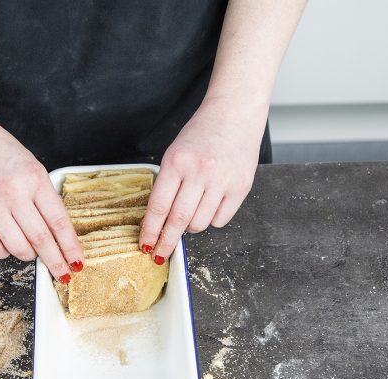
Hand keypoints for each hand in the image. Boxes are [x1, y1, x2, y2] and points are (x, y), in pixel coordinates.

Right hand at [0, 123, 83, 282]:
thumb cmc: (3, 156)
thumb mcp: (34, 170)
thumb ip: (46, 200)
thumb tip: (61, 236)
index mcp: (34, 179)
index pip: (58, 221)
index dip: (70, 247)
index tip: (78, 262)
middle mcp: (12, 193)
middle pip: (41, 240)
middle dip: (55, 262)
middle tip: (63, 274)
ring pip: (18, 248)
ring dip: (29, 255)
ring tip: (30, 247)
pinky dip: (4, 253)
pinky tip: (7, 241)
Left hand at [139, 97, 265, 263]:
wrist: (234, 114)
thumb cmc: (201, 135)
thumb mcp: (175, 154)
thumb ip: (166, 186)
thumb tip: (155, 222)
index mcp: (177, 161)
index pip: (158, 206)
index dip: (150, 231)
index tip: (146, 245)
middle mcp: (200, 171)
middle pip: (178, 220)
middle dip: (166, 242)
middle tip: (160, 255)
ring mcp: (222, 180)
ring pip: (199, 224)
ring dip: (190, 228)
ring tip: (189, 215)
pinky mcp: (241, 187)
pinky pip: (220, 220)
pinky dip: (211, 219)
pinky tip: (209, 205)